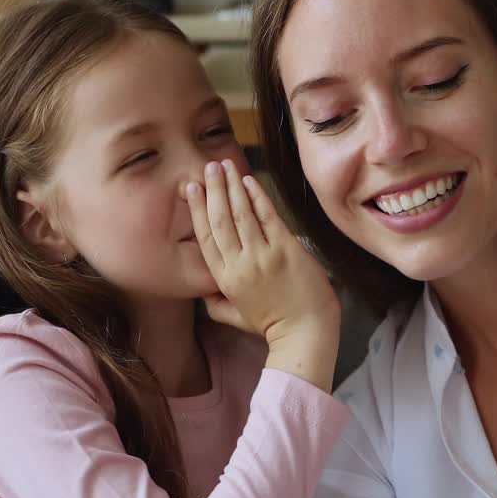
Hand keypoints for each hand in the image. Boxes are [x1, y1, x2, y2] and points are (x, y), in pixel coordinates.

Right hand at [183, 160, 339, 389]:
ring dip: (232, 186)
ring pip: (241, 214)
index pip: (205, 238)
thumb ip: (216, 304)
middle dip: (213, 190)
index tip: (191, 188)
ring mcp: (263, 256)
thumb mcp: (235, 317)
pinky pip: (267, 216)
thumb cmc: (273, 324)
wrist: (305, 332)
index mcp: (224, 280)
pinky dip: (257, 196)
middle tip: (208, 167)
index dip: (197, 210)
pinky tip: (249, 180)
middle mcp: (239, 265)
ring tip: (225, 165)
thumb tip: (204, 293)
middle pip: (220, 220)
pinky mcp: (286, 249)